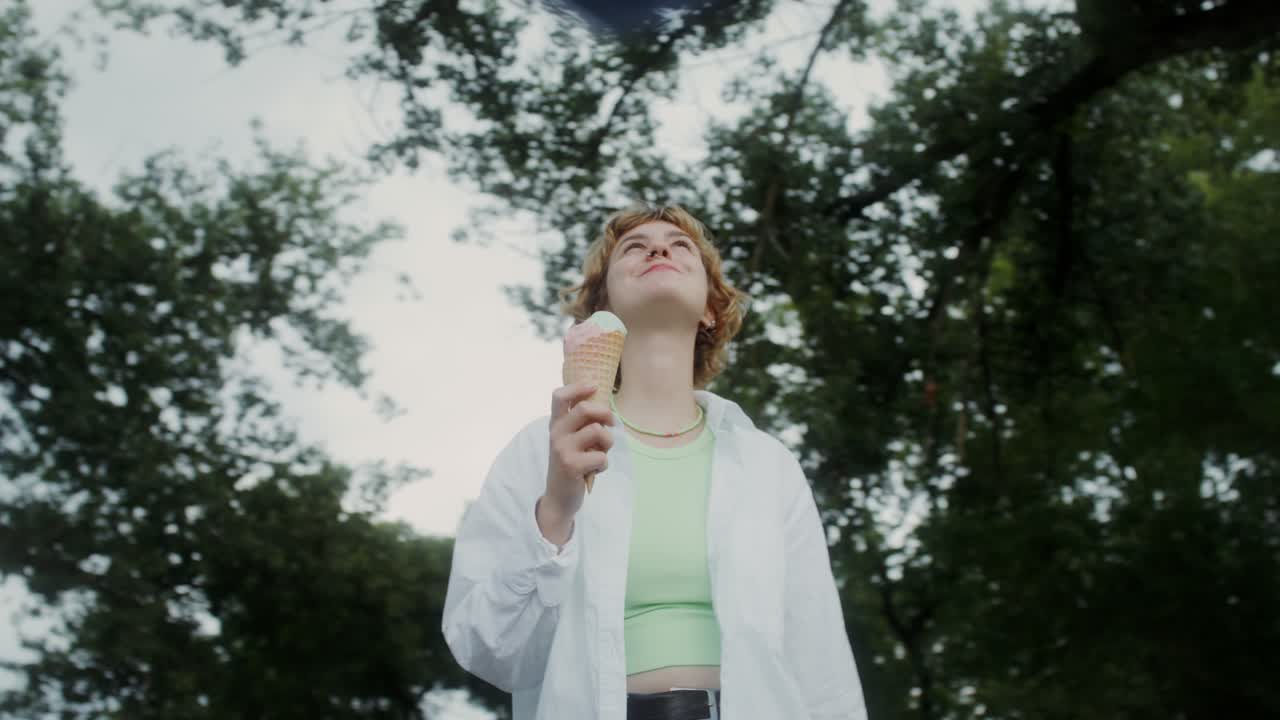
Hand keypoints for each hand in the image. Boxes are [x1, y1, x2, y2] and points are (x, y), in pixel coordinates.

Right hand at [542, 383, 614, 521]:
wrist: (559, 497)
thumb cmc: (572, 464)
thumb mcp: (571, 441)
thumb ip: (581, 424)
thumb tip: (606, 407)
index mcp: (556, 424)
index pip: (559, 396)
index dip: (578, 387)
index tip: (594, 387)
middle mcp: (556, 433)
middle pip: (584, 409)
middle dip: (605, 414)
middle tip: (611, 423)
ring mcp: (562, 449)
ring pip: (598, 431)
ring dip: (608, 443)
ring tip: (601, 453)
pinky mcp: (571, 465)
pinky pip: (601, 456)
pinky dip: (604, 464)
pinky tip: (595, 470)